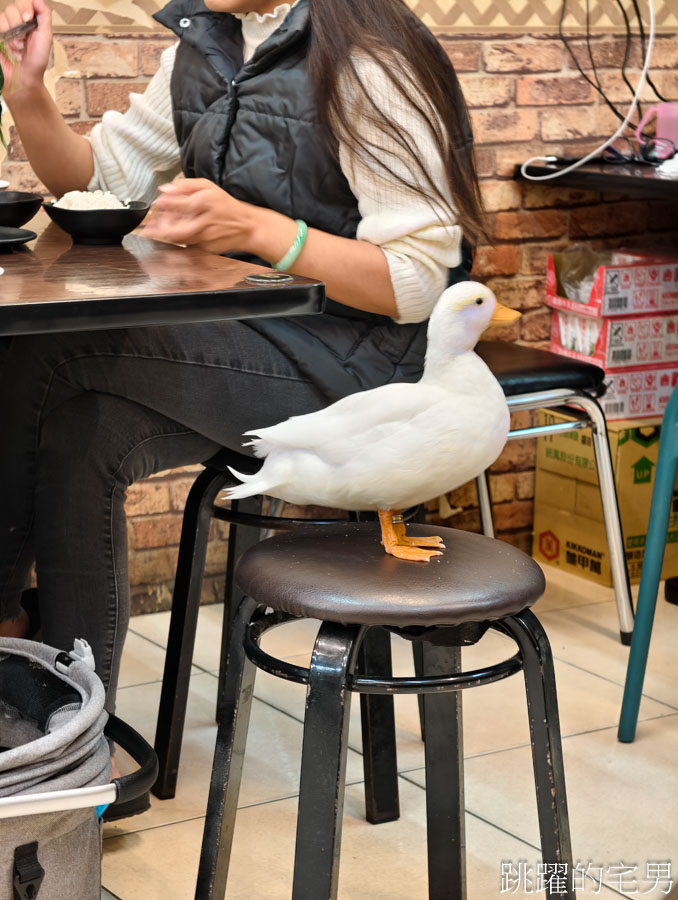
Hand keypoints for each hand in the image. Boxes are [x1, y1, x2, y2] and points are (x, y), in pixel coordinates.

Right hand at [0, 0, 51, 97]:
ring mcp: (5, 29)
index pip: (24, 2)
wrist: (24, 78)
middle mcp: (16, 22)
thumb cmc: (36, 62)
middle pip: (12, 8)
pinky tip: (9, 47)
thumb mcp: (46, 38)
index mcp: (29, 20)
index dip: (24, 7)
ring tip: (18, 47)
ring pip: (2, 18)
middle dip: (18, 24)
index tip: (27, 18)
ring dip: (11, 34)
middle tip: (23, 39)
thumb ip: (44, 16)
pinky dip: (3, 34)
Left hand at [142, 178, 256, 253]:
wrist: (246, 227)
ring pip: (179, 240)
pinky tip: (173, 236)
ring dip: (165, 235)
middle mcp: (206, 221)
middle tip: (150, 227)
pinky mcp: (206, 248)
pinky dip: (176, 242)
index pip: (182, 204)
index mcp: (207, 202)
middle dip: (160, 229)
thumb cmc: (226, 206)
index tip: (157, 204)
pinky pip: (186, 246)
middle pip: (177, 229)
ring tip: (157, 230)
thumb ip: (185, 185)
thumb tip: (164, 189)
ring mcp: (206, 237)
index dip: (166, 204)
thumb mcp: (208, 187)